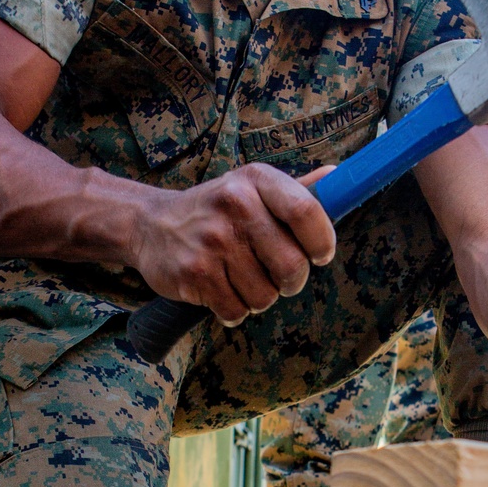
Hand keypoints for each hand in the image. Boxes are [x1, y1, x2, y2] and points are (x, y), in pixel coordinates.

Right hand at [131, 163, 335, 325]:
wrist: (149, 225)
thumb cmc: (215, 209)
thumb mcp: (251, 188)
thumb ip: (296, 189)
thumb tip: (337, 176)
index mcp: (255, 180)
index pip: (306, 212)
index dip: (322, 242)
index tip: (320, 255)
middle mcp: (234, 205)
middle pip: (292, 265)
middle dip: (292, 281)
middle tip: (280, 277)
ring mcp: (212, 240)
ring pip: (265, 295)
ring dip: (260, 297)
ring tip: (242, 278)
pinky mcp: (194, 273)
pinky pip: (236, 310)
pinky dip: (235, 309)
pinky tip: (222, 290)